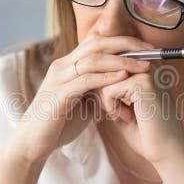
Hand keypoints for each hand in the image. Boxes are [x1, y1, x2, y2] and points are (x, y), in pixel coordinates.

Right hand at [7, 33, 153, 163]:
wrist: (32, 143)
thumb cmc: (58, 124)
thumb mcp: (82, 101)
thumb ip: (96, 88)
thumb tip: (119, 83)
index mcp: (68, 64)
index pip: (96, 41)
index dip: (122, 41)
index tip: (147, 47)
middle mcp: (62, 66)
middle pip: (97, 43)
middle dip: (126, 44)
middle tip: (151, 51)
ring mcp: (59, 79)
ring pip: (93, 59)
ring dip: (122, 60)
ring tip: (144, 65)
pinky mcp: (59, 95)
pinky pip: (86, 80)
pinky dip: (107, 77)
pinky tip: (124, 77)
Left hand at [97, 63, 183, 165]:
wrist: (168, 152)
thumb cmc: (148, 134)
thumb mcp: (125, 107)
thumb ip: (113, 91)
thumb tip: (92, 80)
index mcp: (148, 70)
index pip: (113, 67)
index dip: (108, 89)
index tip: (119, 109)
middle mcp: (150, 67)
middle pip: (108, 69)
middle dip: (105, 93)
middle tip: (118, 113)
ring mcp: (148, 73)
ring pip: (106, 79)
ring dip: (109, 101)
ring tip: (126, 116)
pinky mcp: (143, 83)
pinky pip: (108, 89)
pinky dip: (112, 107)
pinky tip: (128, 118)